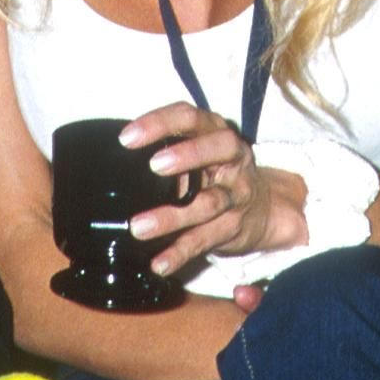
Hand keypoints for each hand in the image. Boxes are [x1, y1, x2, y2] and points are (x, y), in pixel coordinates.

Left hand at [117, 105, 309, 277]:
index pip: (190, 117)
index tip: (128, 138)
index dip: (160, 123)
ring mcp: (236, 194)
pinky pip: (205, 240)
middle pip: (217, 148)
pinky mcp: (233, 226)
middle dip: (187, 155)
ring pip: (208, 203)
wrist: (264, 210)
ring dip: (172, 216)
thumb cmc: (217, 173)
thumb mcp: (199, 151)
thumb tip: (115, 159)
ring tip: (139, 227)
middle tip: (154, 166)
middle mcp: (232, 159)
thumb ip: (167, 148)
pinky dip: (180, 252)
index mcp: (215, 132)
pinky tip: (159, 262)